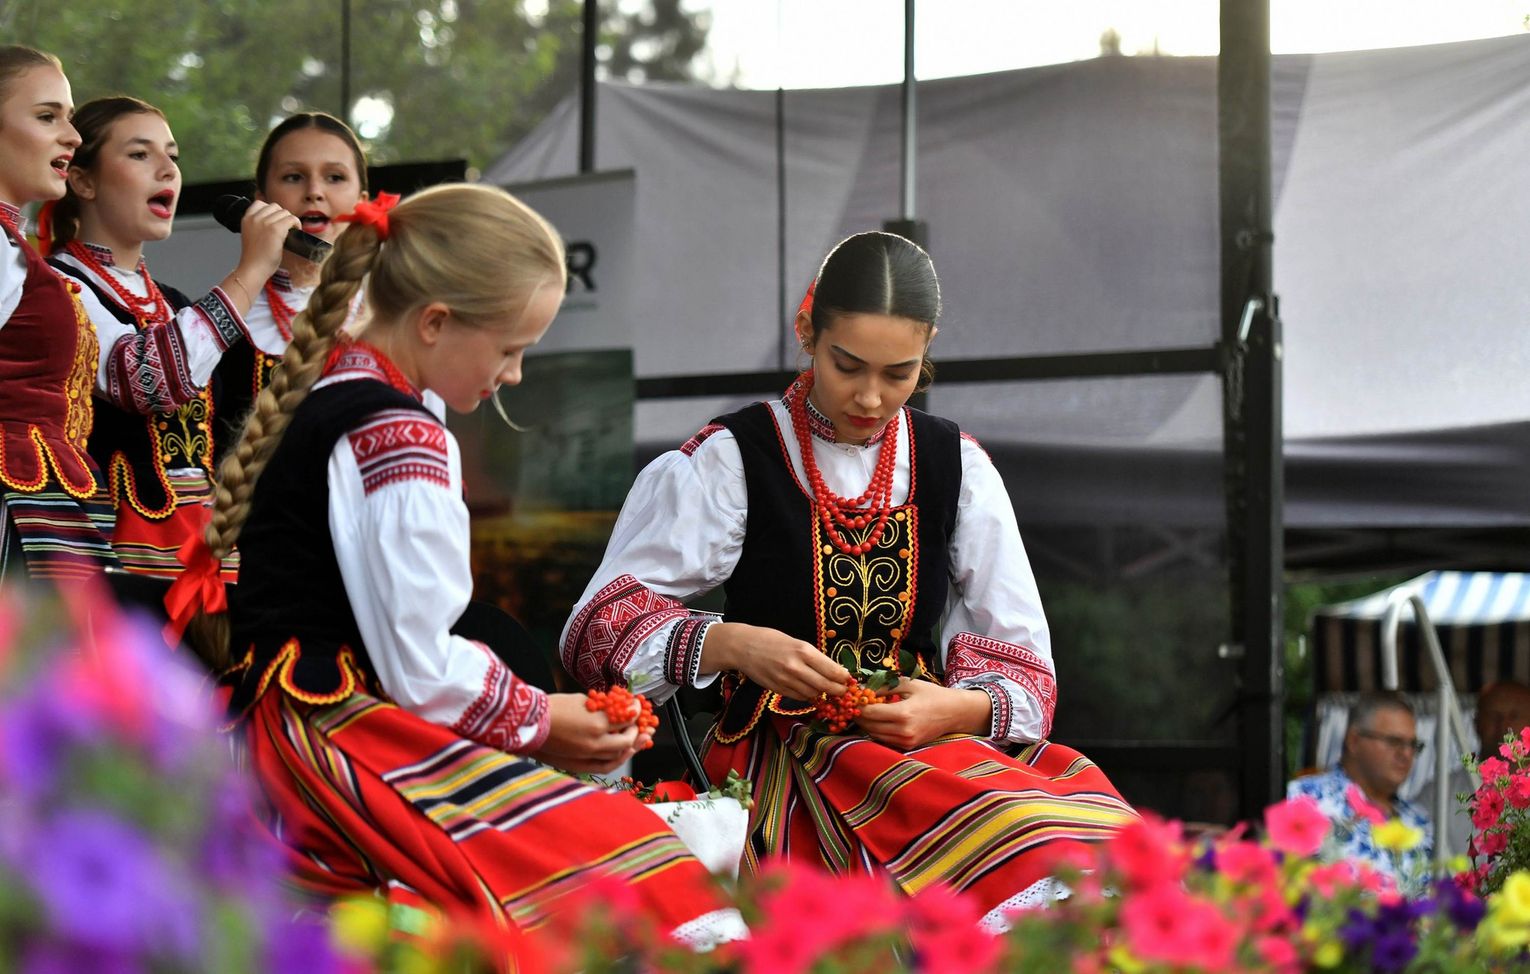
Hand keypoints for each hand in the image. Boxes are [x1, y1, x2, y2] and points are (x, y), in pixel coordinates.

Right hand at [235, 200, 300, 281]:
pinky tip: (296, 231)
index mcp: (246, 218)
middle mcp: (254, 218)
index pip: (260, 203)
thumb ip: (258, 225)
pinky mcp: (275, 229)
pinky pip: (291, 219)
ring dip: (289, 220)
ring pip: (284, 212)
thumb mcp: (251, 235)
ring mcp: (265, 222)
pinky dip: (296, 224)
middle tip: (285, 228)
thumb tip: (275, 220)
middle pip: (274, 206)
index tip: (275, 221)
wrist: (253, 269)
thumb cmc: (254, 257)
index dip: (271, 211)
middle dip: (281, 216)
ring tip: (290, 231)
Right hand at [531, 693, 644, 773]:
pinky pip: (605, 767)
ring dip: (630, 747)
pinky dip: (616, 760)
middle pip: (626, 741)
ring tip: (638, 740)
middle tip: (637, 724)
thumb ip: (604, 707)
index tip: (636, 706)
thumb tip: (620, 707)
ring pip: (618, 756)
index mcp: (597, 724)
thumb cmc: (553, 708)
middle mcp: (595, 743)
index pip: (627, 718)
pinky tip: (622, 753)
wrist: (528, 724)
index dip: (635, 711)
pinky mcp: (579, 765)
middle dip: (635, 731)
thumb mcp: (582, 700)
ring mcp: (587, 757)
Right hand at [699, 622, 850, 699]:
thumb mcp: (796, 642)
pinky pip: (799, 697)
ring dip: (822, 694)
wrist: (743, 647)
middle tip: (843, 691)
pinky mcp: (778, 689)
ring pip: (813, 694)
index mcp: (803, 651)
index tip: (848, 680)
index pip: (832, 670)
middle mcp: (796, 667)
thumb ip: (813, 657)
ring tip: (826, 690)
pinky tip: (808, 689)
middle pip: (825, 686)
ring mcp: (786, 680)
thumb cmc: (771, 640)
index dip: (843, 678)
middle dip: (838, 691)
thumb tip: (835, 670)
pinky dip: (807, 695)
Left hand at [855, 679, 991, 748]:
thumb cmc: (932, 694)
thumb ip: (884, 687)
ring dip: (866, 724)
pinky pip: (884, 740)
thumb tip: (863, 689)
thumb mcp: (908, 684)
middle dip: (858, 715)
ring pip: (874, 735)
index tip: (851, 698)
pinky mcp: (908, 746)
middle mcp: (903, 731)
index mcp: (903, 713)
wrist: (954, 712)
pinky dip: (876, 730)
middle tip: (853, 704)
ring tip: (863, 711)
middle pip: (869, 726)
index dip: (857, 705)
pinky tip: (876, 719)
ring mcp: (906, 741)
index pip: (870, 712)